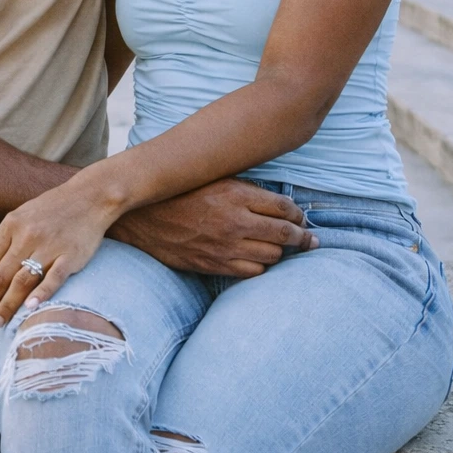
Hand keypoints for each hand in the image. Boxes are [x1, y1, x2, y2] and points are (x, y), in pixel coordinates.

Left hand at [0, 178, 114, 327]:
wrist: (90, 197)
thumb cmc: (53, 209)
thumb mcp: (22, 215)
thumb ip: (6, 239)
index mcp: (11, 225)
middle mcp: (27, 235)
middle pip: (0, 276)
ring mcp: (49, 246)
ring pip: (21, 281)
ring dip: (7, 305)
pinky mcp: (70, 255)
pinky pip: (53, 278)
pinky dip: (41, 295)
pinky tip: (29, 309)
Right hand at [110, 179, 316, 276]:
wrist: (141, 218)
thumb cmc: (178, 193)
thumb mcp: (212, 179)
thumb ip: (243, 189)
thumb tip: (276, 200)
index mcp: (235, 194)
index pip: (284, 207)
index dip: (299, 214)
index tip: (303, 218)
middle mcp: (234, 221)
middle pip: (285, 234)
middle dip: (303, 238)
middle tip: (311, 241)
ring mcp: (225, 246)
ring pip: (272, 256)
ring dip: (280, 252)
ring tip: (283, 249)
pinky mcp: (214, 265)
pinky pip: (252, 273)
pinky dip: (260, 267)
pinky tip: (259, 260)